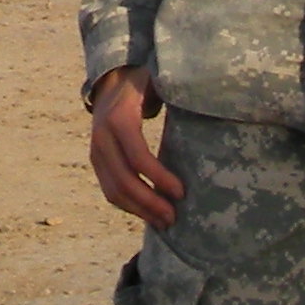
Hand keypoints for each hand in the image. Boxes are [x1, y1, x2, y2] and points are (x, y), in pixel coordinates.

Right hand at [86, 65, 185, 229]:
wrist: (111, 82)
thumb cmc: (143, 83)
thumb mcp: (157, 82)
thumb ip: (175, 94)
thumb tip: (209, 107)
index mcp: (119, 118)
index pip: (137, 157)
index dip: (159, 178)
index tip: (181, 192)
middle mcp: (102, 137)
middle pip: (123, 181)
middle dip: (149, 203)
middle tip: (173, 217)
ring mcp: (96, 152)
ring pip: (113, 191)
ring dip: (139, 210)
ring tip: (164, 222)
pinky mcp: (96, 162)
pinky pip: (110, 190)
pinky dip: (129, 206)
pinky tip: (148, 213)